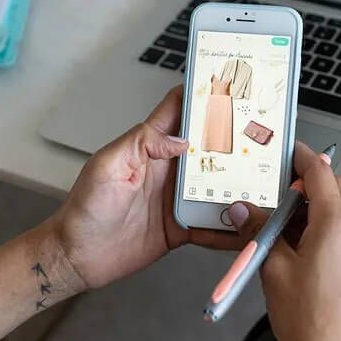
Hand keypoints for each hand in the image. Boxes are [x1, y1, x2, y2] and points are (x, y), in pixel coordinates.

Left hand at [47, 86, 245, 290]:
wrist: (78, 257)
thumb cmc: (84, 209)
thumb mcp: (107, 166)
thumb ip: (141, 143)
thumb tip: (180, 138)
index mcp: (149, 147)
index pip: (178, 112)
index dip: (199, 95)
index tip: (227, 84)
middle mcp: (167, 169)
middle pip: (208, 147)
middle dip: (233, 138)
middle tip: (261, 134)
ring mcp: (176, 198)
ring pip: (216, 185)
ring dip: (237, 184)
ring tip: (263, 182)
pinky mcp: (181, 227)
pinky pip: (211, 225)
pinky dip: (227, 227)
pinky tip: (244, 228)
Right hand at [227, 143, 340, 340]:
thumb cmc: (307, 318)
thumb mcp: (273, 268)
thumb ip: (259, 232)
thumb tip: (243, 208)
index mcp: (336, 223)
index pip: (321, 173)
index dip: (302, 156)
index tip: (285, 147)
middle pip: (335, 188)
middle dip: (307, 179)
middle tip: (274, 183)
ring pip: (337, 210)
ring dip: (311, 204)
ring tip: (276, 214)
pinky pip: (338, 232)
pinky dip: (316, 225)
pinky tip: (289, 241)